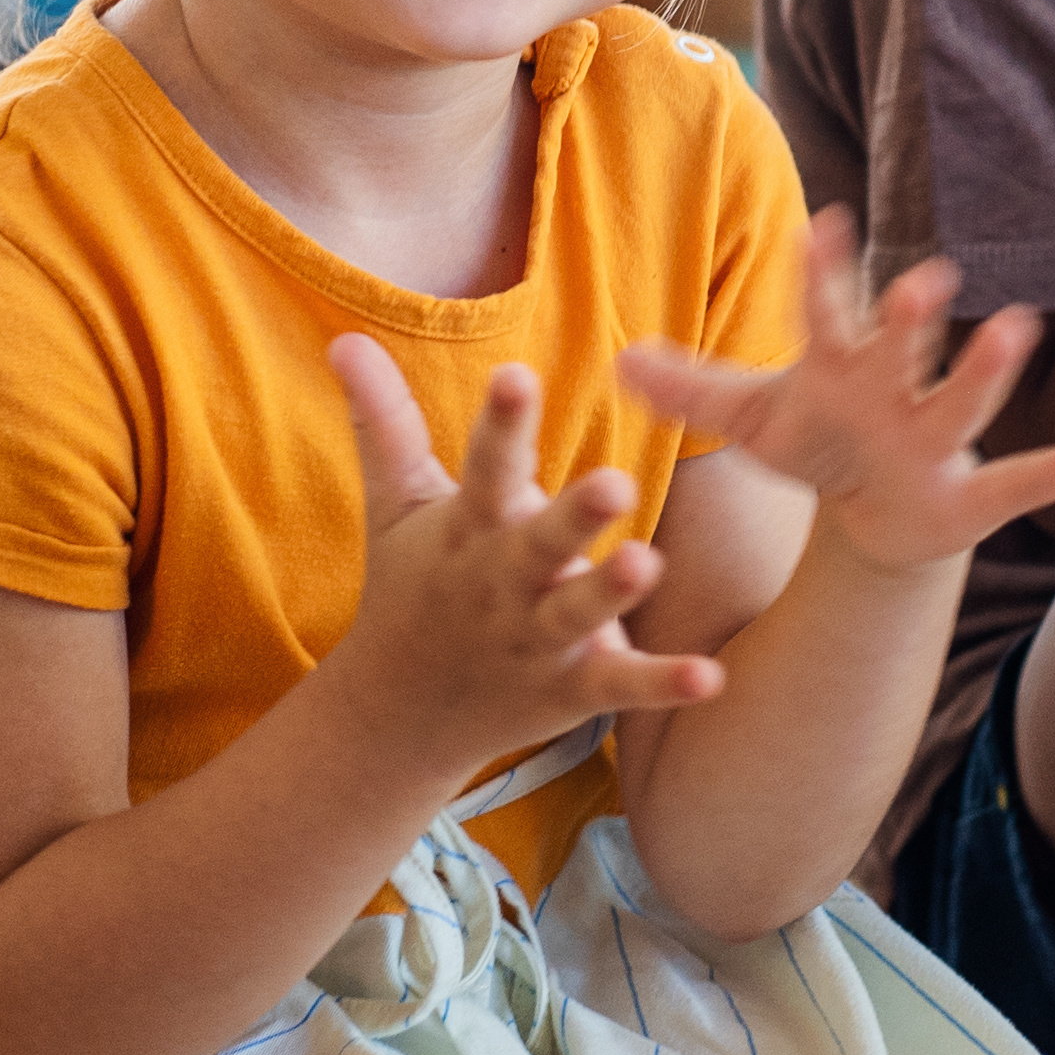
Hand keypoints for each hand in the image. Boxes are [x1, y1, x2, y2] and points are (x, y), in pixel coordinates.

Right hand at [321, 344, 719, 774]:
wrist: (399, 715)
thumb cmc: (413, 586)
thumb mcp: (396, 505)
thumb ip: (384, 421)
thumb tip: (344, 338)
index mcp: (468, 528)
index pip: (484, 467)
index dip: (501, 423)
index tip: (517, 375)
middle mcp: (501, 582)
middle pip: (537, 544)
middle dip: (573, 515)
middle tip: (616, 481)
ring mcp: (536, 639)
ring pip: (577, 613)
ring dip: (612, 592)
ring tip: (651, 563)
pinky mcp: (571, 689)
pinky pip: (619, 685)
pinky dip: (662, 684)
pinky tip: (709, 676)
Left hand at [616, 211, 1054, 577]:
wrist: (880, 513)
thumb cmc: (821, 443)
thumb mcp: (754, 418)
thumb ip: (694, 388)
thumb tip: (617, 359)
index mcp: (841, 366)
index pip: (825, 312)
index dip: (822, 274)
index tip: (821, 224)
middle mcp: (896, 390)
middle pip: (901, 349)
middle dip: (911, 318)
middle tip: (924, 276)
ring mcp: (938, 438)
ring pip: (964, 403)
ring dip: (989, 371)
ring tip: (1018, 326)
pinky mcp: (974, 493)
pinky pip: (1021, 480)